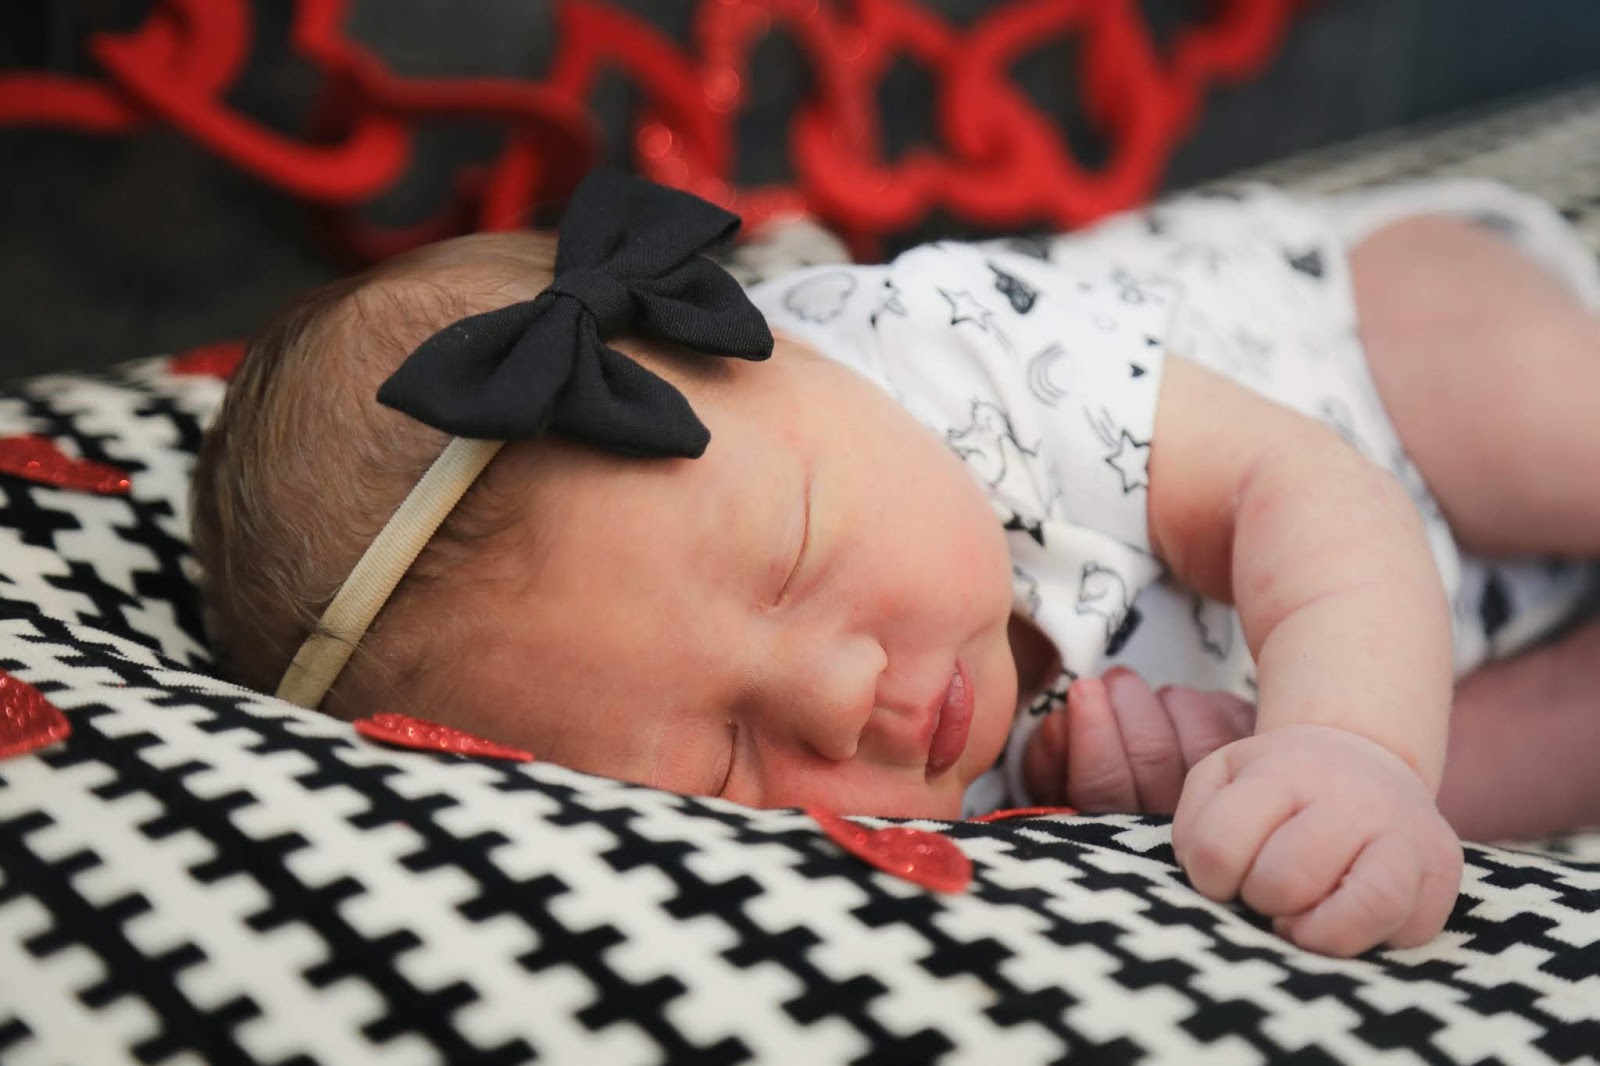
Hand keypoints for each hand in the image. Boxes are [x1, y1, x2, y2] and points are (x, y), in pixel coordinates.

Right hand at [1022, 669, 1254, 812]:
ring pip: (1199, 734)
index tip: (1081, 691)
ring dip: (1166, 700)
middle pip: (1154, 755)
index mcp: (1122, 837)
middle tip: (1113, 680)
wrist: (1183, 817)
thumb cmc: (1110, 797)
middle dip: (1128, 703)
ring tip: (1142, 693)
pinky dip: (1206, 702)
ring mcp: (1226, 799)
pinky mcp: (1258, 770)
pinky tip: (1182, 706)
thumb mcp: (1061, 790)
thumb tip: (1055, 724)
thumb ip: (1049, 764)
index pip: (1104, 789)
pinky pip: (1233, 720)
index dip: (1092, 736)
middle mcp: (1178, 828)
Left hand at [1173, 724, 1462, 955]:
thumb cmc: (1278, 785)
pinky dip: (1373, 941)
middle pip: (1288, 880)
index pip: (1221, 846)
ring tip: (1303, 923)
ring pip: (1370, 904)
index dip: (1210, 878)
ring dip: (1321, 932)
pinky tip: (1347, 917)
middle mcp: (1350, 796)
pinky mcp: (1443, 865)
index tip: (1223, 877)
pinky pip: (1412, 929)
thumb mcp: (1223, 778)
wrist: (1361, 755)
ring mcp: (1404, 829)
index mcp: (1283, 771)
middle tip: (1266, 892)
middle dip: (1262, 901)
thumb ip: (1199, 826)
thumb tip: (1212, 881)